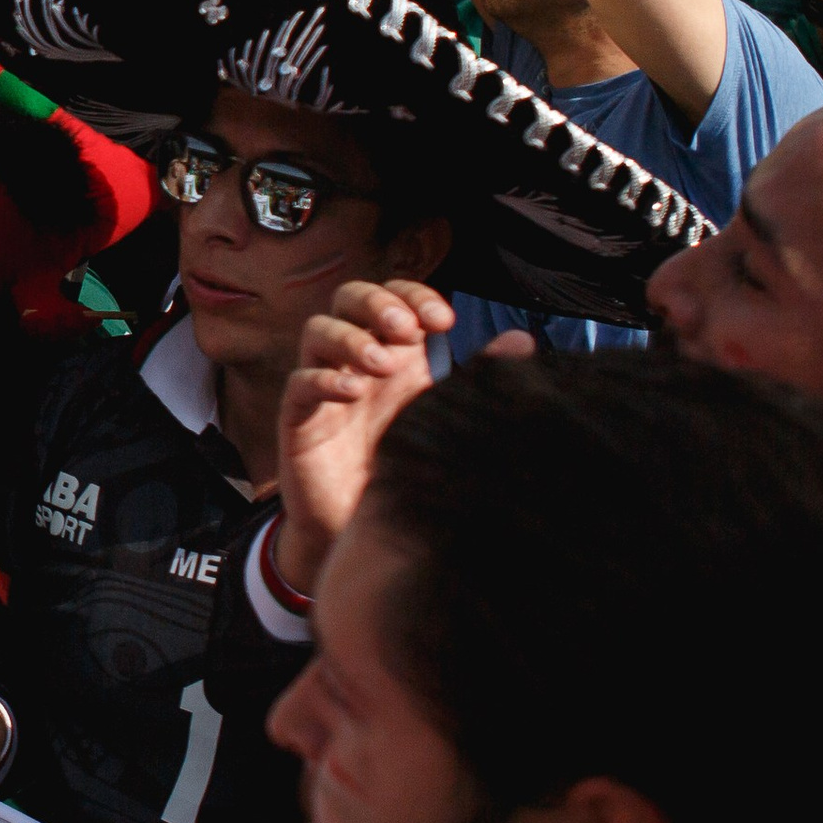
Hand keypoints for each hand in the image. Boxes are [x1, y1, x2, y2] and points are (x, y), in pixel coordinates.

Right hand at [274, 282, 529, 594]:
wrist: (368, 527)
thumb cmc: (406, 464)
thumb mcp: (446, 414)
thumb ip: (480, 376)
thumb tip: (523, 339)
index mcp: (394, 351)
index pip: (394, 297)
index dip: (414, 295)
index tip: (445, 322)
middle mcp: (356, 359)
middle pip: (348, 298)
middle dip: (375, 303)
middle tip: (404, 328)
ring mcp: (324, 384)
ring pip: (318, 331)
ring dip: (350, 339)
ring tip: (381, 365)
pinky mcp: (299, 417)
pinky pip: (300, 383)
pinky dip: (323, 379)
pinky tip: (352, 391)